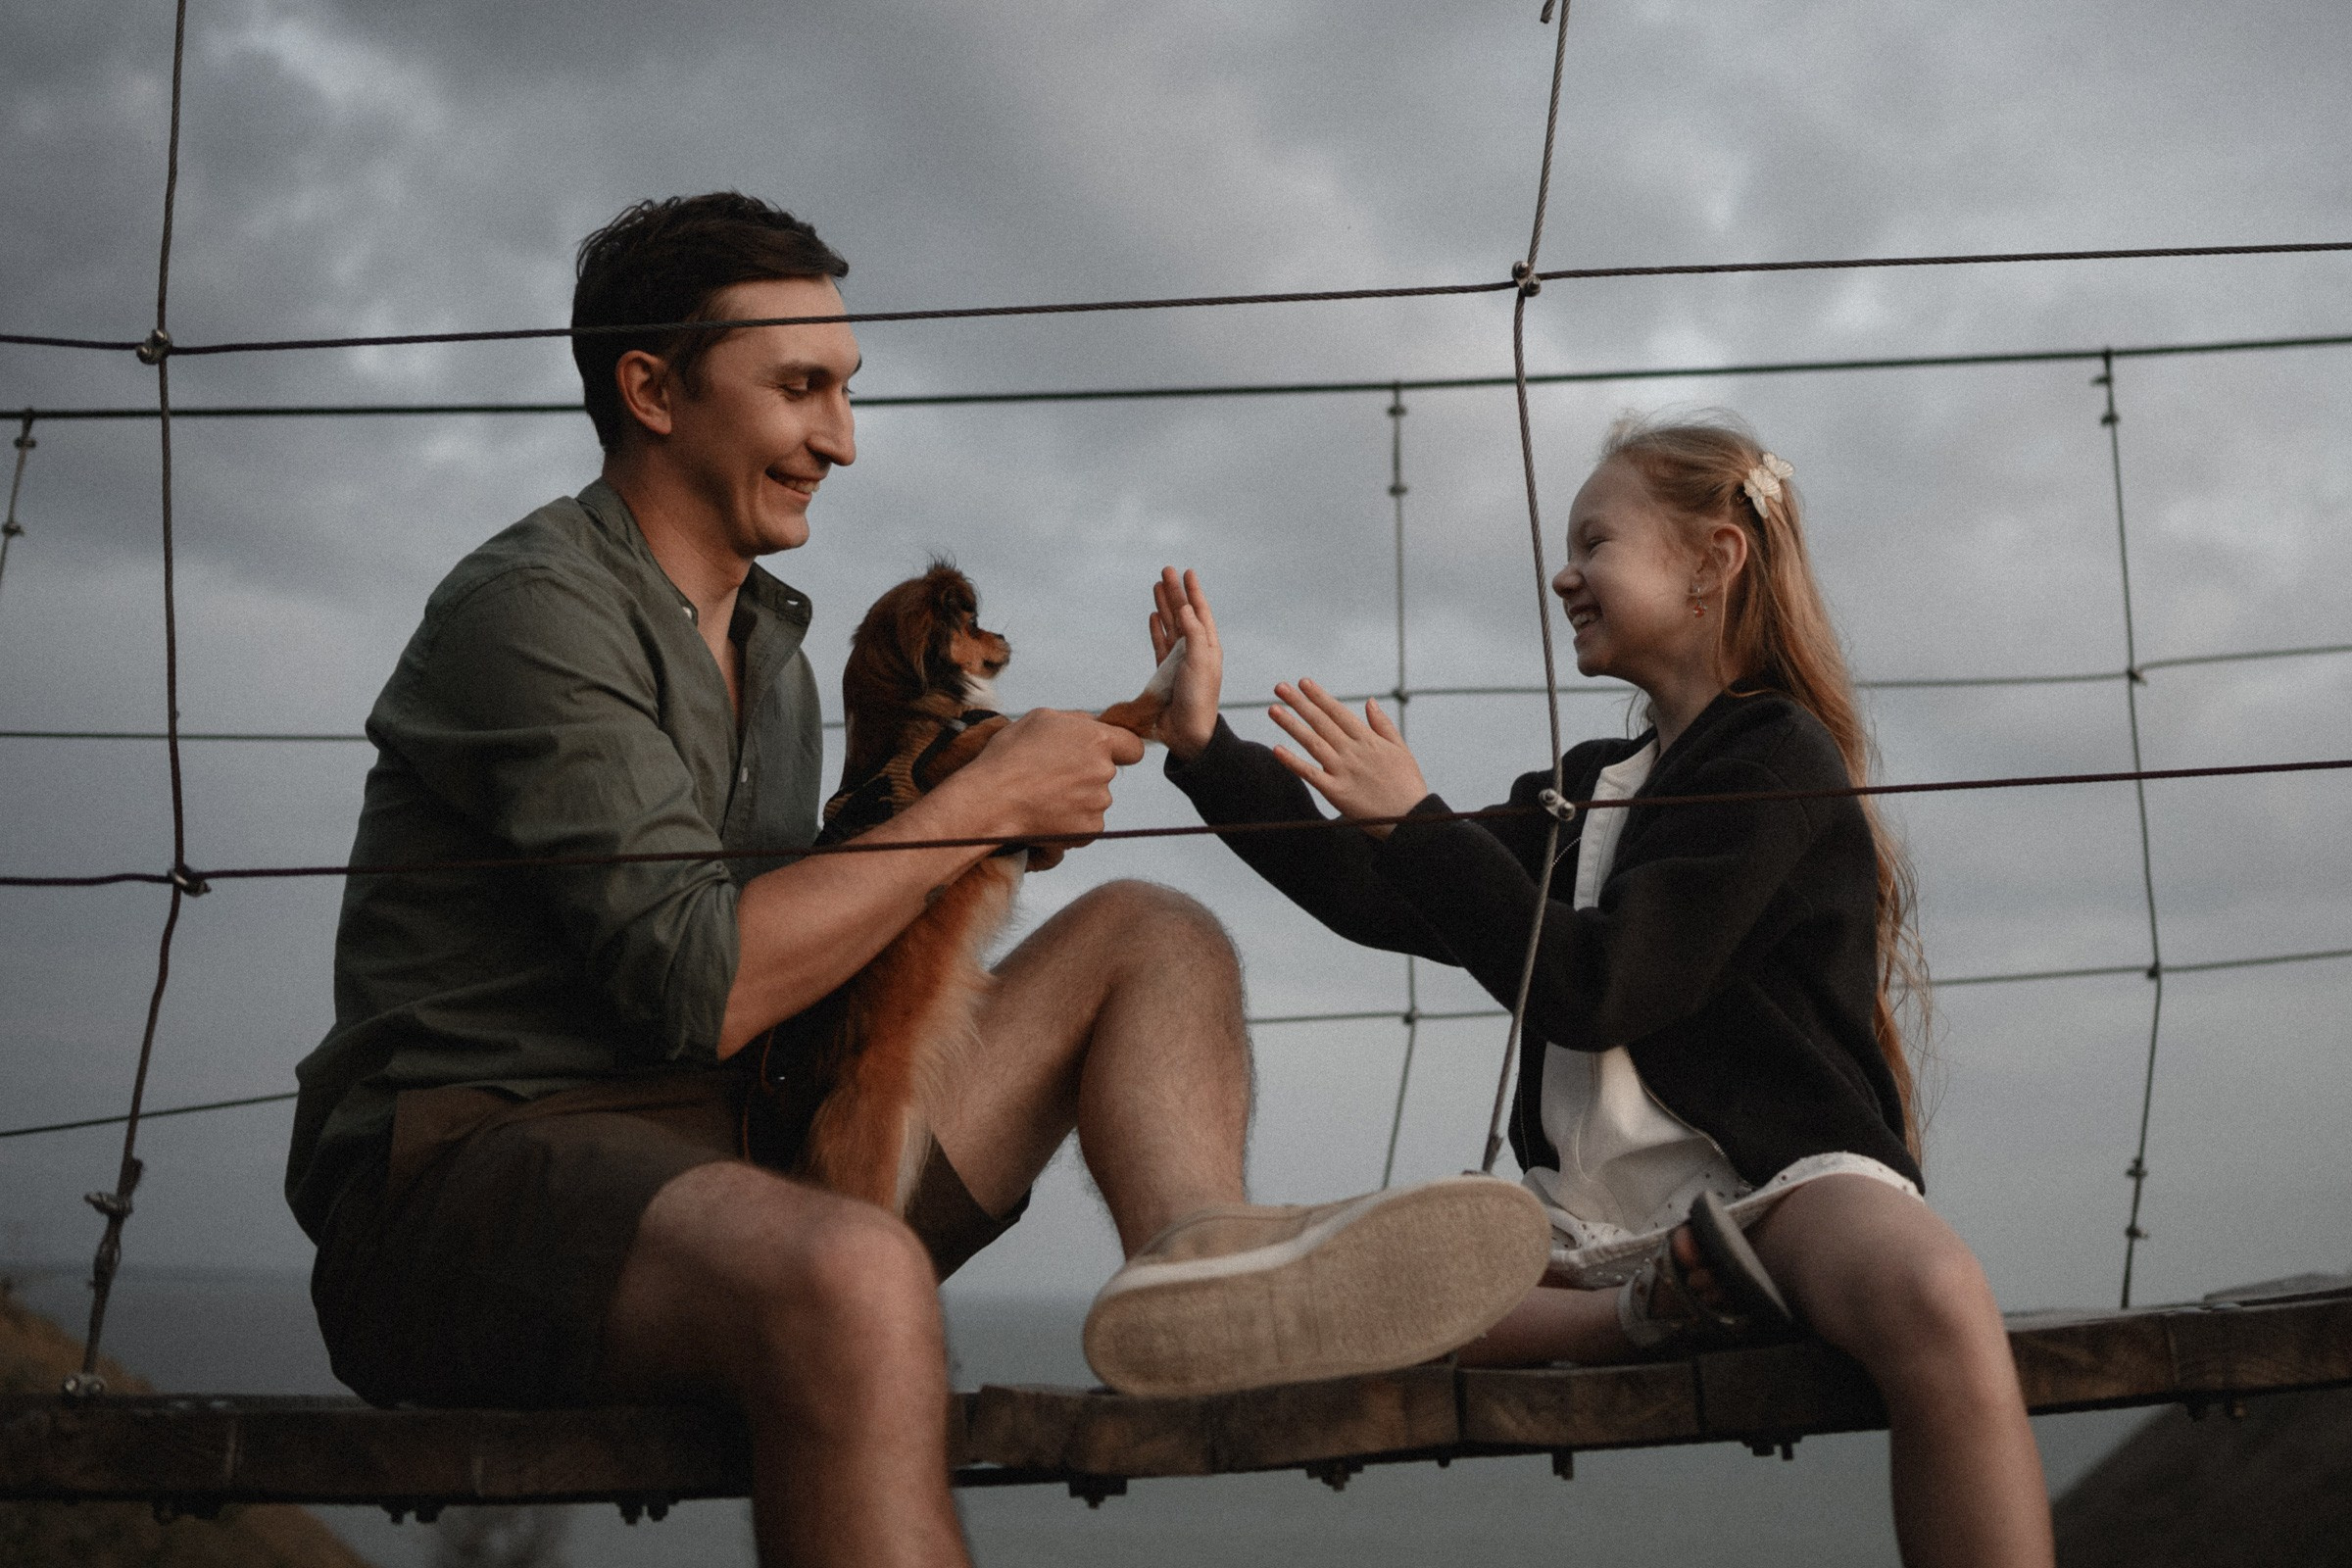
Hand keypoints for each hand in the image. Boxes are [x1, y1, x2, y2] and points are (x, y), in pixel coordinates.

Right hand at [955, 707, 1144, 852]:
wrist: (990, 801)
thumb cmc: (1009, 757)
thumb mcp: (1041, 719)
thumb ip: (1076, 721)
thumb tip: (1093, 725)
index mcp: (1097, 740)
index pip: (1133, 747)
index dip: (1120, 751)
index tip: (1108, 755)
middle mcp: (1103, 771)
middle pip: (1106, 773)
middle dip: (1087, 774)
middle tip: (1053, 776)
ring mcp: (1098, 803)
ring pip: (1095, 799)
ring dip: (1077, 798)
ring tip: (1043, 796)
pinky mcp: (1089, 830)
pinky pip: (1087, 823)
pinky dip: (1071, 821)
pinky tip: (1046, 814)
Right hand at [1150, 567, 1224, 760]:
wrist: (1188, 733)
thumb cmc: (1199, 699)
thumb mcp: (1200, 662)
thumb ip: (1193, 634)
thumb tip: (1186, 609)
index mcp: (1208, 647)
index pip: (1200, 611)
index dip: (1194, 591)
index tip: (1187, 572)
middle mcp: (1195, 651)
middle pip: (1184, 614)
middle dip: (1175, 592)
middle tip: (1165, 571)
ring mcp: (1179, 661)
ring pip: (1171, 626)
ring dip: (1165, 606)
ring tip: (1156, 587)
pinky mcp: (1165, 673)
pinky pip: (1160, 644)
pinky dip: (1157, 629)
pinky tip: (1154, 617)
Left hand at [1267, 679, 1430, 836]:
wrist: (1411, 818)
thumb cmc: (1408, 784)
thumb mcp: (1401, 749)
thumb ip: (1383, 725)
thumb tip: (1369, 701)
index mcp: (1368, 740)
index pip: (1338, 713)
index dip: (1319, 697)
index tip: (1303, 682)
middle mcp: (1353, 752)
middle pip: (1321, 722)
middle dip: (1299, 703)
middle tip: (1279, 687)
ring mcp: (1343, 771)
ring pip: (1312, 742)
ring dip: (1291, 724)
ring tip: (1273, 709)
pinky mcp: (1336, 792)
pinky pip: (1310, 774)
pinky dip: (1293, 761)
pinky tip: (1277, 749)